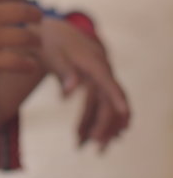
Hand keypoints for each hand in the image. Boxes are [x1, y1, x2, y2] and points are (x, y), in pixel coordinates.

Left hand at [38, 17, 129, 150]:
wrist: (55, 31)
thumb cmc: (51, 42)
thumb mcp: (52, 54)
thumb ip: (63, 72)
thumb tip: (68, 94)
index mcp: (94, 63)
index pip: (108, 83)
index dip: (117, 98)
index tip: (125, 114)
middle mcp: (103, 72)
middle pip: (110, 101)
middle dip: (106, 125)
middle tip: (97, 146)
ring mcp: (101, 79)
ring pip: (107, 106)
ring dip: (101, 127)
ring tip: (87, 145)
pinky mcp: (96, 84)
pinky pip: (100, 105)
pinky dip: (94, 120)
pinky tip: (85, 136)